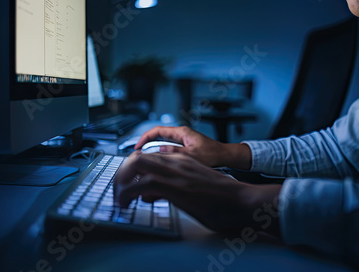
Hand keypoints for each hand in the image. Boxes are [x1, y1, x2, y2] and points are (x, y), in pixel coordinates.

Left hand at [113, 151, 281, 234]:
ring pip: (136, 166)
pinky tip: (126, 203)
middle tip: (117, 189)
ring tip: (118, 197)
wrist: (241, 198)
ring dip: (121, 182)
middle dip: (121, 173)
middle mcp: (175, 163)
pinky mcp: (176, 188)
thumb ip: (173, 186)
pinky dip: (129, 194)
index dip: (131, 168)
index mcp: (181, 161)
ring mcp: (175, 174)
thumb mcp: (194, 186)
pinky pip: (142, 185)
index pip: (147, 156)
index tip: (124, 182)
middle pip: (137, 157)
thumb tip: (149, 195)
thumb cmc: (223, 196)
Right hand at [135, 126, 250, 168]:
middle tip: (139, 158)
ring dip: (155, 154)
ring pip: (163, 146)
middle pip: (158, 138)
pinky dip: (163, 158)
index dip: (144, 138)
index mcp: (182, 133)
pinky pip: (169, 151)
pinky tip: (160, 167)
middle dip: (147, 147)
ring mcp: (183, 142)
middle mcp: (181, 135)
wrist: (226, 157)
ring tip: (148, 164)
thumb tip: (158, 152)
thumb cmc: (214, 155)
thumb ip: (175, 153)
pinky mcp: (185, 149)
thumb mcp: (193, 156)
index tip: (137, 148)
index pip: (157, 131)